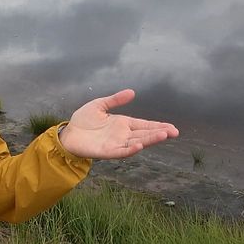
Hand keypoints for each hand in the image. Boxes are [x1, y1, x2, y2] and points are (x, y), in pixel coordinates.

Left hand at [58, 89, 177, 158]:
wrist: (69, 133)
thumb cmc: (83, 120)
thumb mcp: (100, 105)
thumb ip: (115, 99)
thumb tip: (132, 92)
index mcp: (123, 123)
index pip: (144, 125)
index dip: (158, 126)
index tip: (172, 127)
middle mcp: (123, 135)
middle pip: (145, 134)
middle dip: (159, 133)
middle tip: (174, 132)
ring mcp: (117, 143)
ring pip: (138, 142)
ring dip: (150, 140)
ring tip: (164, 136)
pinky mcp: (108, 151)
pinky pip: (122, 151)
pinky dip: (131, 149)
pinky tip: (139, 145)